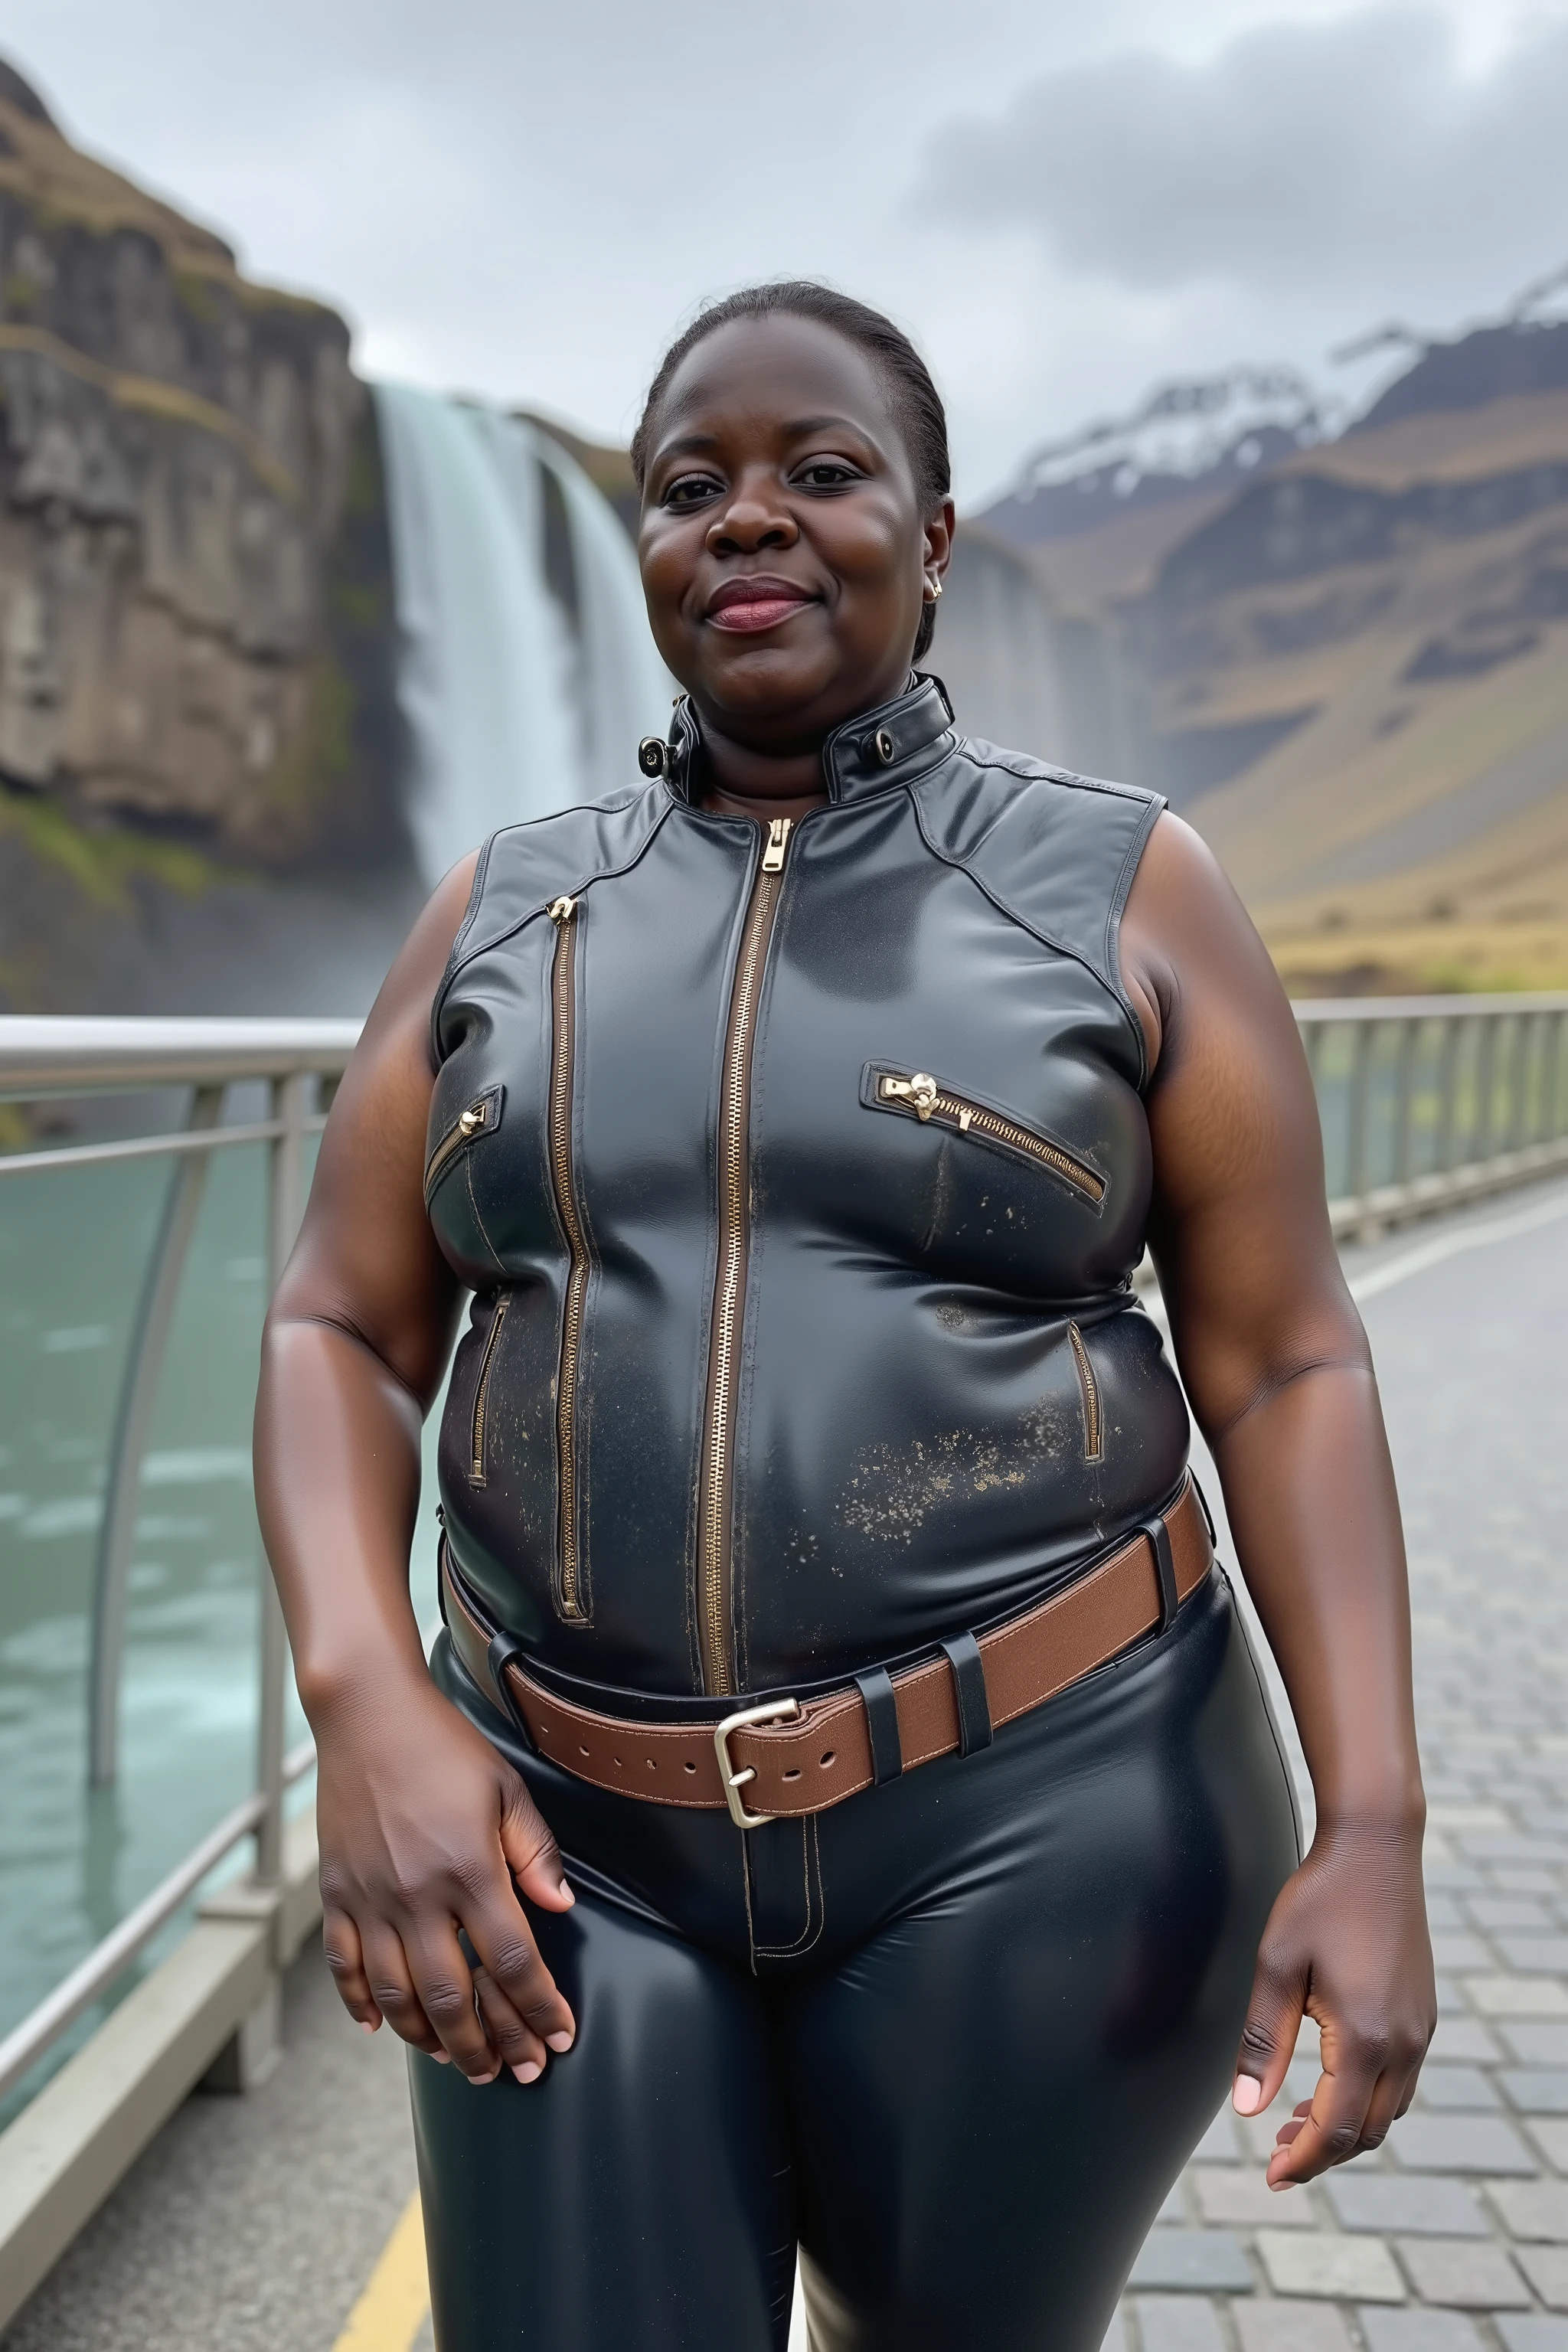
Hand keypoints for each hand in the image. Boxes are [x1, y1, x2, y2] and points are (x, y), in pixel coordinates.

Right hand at [314, 1670, 576, 2085]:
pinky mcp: (336, 1893)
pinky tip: (380, 2028)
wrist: (368, 1714)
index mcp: (469, 1868)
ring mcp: (370, 1898)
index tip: (557, 2036)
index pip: (510, 1961)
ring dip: (428, 2040)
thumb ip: (534, 1852)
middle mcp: (417, 1893)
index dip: (538, 2007)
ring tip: (456, 2060)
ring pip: (397, 1996)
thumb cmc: (443, 1747)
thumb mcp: (506, 1789)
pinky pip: (345, 1966)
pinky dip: (361, 2004)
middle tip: (511, 2072)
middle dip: (486, 2046)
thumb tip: (561, 1909)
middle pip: (452, 1997)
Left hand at [1231, 1817, 1434, 2185]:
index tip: (1270, 2175)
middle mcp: (1404, 2042)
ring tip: (1296, 2126)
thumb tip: (1246, 2108)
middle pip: (1369, 2130)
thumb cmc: (1318, 1899)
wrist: (1375, 1850)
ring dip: (1347, 2129)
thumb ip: (1263, 2041)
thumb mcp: (1276, 1966)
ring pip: (1390, 2110)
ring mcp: (1420, 2030)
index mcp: (1365, 2036)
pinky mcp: (1423, 2015)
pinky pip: (1402, 2081)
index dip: (1302, 2160)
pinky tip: (1332, 2086)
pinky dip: (1369, 2099)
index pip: (1336, 2128)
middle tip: (1277, 2157)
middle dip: (1323, 2152)